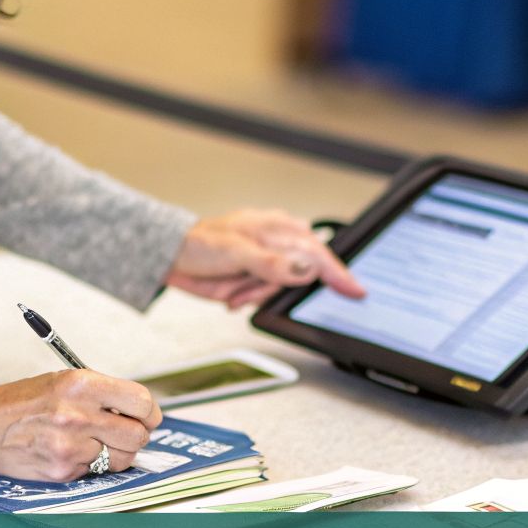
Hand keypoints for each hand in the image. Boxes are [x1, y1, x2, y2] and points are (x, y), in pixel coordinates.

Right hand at [0, 369, 162, 481]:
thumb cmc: (22, 402)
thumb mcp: (62, 381)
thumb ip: (101, 393)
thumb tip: (139, 410)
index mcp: (81, 384)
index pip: (141, 401)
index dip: (149, 411)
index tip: (146, 415)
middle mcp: (78, 414)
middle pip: (138, 434)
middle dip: (136, 434)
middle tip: (123, 431)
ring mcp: (71, 446)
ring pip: (123, 457)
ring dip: (117, 452)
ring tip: (96, 442)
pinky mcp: (64, 470)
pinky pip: (98, 471)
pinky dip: (93, 464)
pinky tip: (74, 452)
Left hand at [166, 209, 364, 309]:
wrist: (172, 259)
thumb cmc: (200, 243)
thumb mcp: (237, 251)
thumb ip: (272, 262)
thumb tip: (304, 268)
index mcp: (279, 228)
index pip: (317, 253)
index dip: (338, 273)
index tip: (355, 290)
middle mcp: (278, 245)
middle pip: (301, 276)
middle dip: (275, 287)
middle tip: (251, 286)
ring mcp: (268, 264)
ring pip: (282, 291)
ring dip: (257, 294)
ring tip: (235, 287)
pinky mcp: (256, 281)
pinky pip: (266, 299)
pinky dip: (250, 299)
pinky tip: (233, 292)